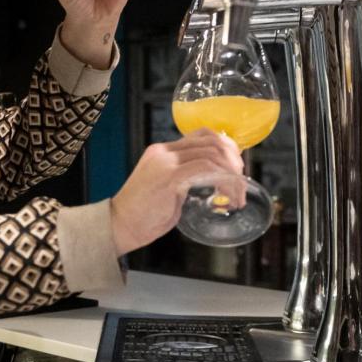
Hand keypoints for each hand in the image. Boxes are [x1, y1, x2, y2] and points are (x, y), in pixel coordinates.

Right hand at [108, 130, 243, 254]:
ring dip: (232, 174)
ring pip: (212, 154)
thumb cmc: (143, 214)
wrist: (120, 225)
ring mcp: (166, 162)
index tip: (236, 165)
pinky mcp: (170, 177)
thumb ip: (183, 178)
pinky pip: (206, 168)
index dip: (225, 146)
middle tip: (241, 181)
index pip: (201, 136)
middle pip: (211, 141)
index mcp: (162, 152)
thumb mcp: (166, 188)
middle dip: (234, 160)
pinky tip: (228, 195)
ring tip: (236, 194)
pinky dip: (224, 180)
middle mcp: (164, 152)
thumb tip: (210, 179)